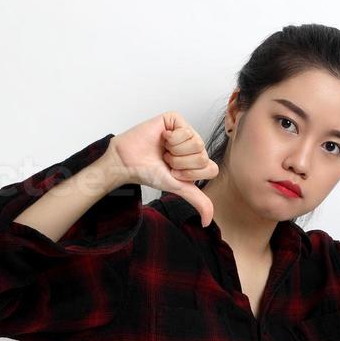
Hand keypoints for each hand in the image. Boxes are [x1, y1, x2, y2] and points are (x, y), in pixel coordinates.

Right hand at [106, 111, 218, 225]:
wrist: (128, 161)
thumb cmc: (150, 172)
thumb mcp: (178, 188)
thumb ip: (198, 201)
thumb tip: (206, 222)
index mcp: (198, 161)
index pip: (211, 169)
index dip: (191, 175)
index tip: (174, 173)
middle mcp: (195, 145)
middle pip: (204, 156)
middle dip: (181, 164)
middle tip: (167, 161)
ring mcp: (186, 131)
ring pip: (196, 143)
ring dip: (175, 151)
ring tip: (163, 150)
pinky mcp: (175, 119)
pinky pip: (185, 130)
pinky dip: (171, 139)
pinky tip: (161, 139)